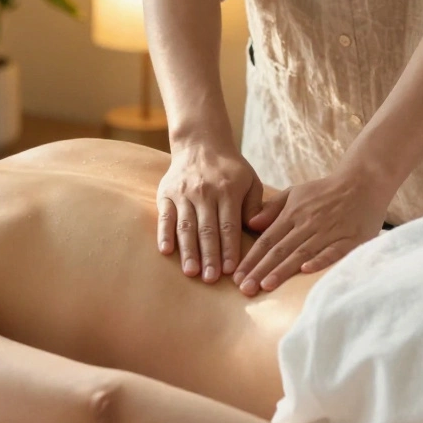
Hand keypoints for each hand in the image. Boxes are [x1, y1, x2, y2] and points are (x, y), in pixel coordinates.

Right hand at [157, 140, 263, 283]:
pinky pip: (165, 217)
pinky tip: (166, 252)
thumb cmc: (230, 168)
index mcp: (227, 190)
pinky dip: (164, 234)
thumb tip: (258, 228)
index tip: (231, 270)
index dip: (230, 249)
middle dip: (209, 256)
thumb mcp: (250, 180)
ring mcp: (183, 193)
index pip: (229, 225)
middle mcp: (204, 192)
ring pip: (186, 226)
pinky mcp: (166, 194)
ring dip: (188, 251)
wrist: (200, 142)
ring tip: (191, 272)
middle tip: (211, 279)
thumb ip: (256, 205)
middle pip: (207, 229)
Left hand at [233, 173, 386, 295]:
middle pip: (280, 250)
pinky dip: (320, 260)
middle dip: (260, 270)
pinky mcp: (350, 238)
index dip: (251, 259)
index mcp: (292, 214)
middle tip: (244, 289)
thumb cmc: (326, 190)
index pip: (267, 240)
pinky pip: (333, 251)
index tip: (236, 277)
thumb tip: (251, 224)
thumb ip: (272, 209)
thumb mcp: (295, 192)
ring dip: (283, 270)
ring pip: (302, 253)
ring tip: (266, 285)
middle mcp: (307, 224)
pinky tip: (306, 271)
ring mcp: (329, 231)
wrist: (362, 181)